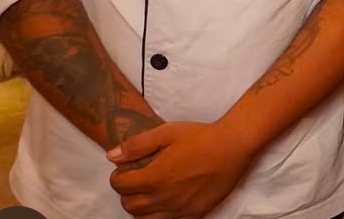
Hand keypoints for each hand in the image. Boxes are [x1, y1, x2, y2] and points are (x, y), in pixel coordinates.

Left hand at [107, 121, 256, 217]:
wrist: (233, 147)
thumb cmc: (200, 137)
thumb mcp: (167, 132)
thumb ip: (137, 145)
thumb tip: (110, 156)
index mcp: (155, 178)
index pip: (120, 186)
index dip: (118, 177)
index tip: (125, 170)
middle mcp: (163, 198)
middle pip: (129, 205)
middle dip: (127, 192)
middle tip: (136, 180)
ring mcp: (178, 210)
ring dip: (140, 207)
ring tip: (148, 192)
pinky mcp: (192, 215)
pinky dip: (158, 216)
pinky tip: (164, 202)